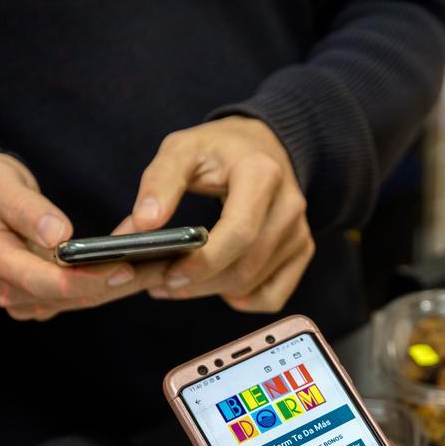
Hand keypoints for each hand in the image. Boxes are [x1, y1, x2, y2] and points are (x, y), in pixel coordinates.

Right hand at [0, 153, 150, 319]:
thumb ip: (24, 207)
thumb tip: (58, 234)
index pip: (46, 281)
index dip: (88, 278)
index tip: (125, 267)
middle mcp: (8, 289)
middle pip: (71, 297)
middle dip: (118, 285)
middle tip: (162, 267)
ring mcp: (24, 298)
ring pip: (81, 301)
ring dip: (121, 288)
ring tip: (163, 267)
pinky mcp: (40, 297)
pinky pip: (80, 297)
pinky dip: (110, 285)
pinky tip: (143, 270)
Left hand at [115, 116, 314, 312]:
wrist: (262, 145)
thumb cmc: (219, 149)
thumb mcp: (183, 149)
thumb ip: (159, 183)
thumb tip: (142, 224)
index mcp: (261, 174)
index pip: (239, 232)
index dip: (204, 261)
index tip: (169, 273)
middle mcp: (288, 205)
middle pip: (244, 266)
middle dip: (199, 282)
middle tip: (160, 283)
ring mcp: (298, 231)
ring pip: (252, 283)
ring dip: (211, 290)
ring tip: (177, 281)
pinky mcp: (302, 250)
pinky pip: (272, 296)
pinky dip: (241, 299)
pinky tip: (217, 286)